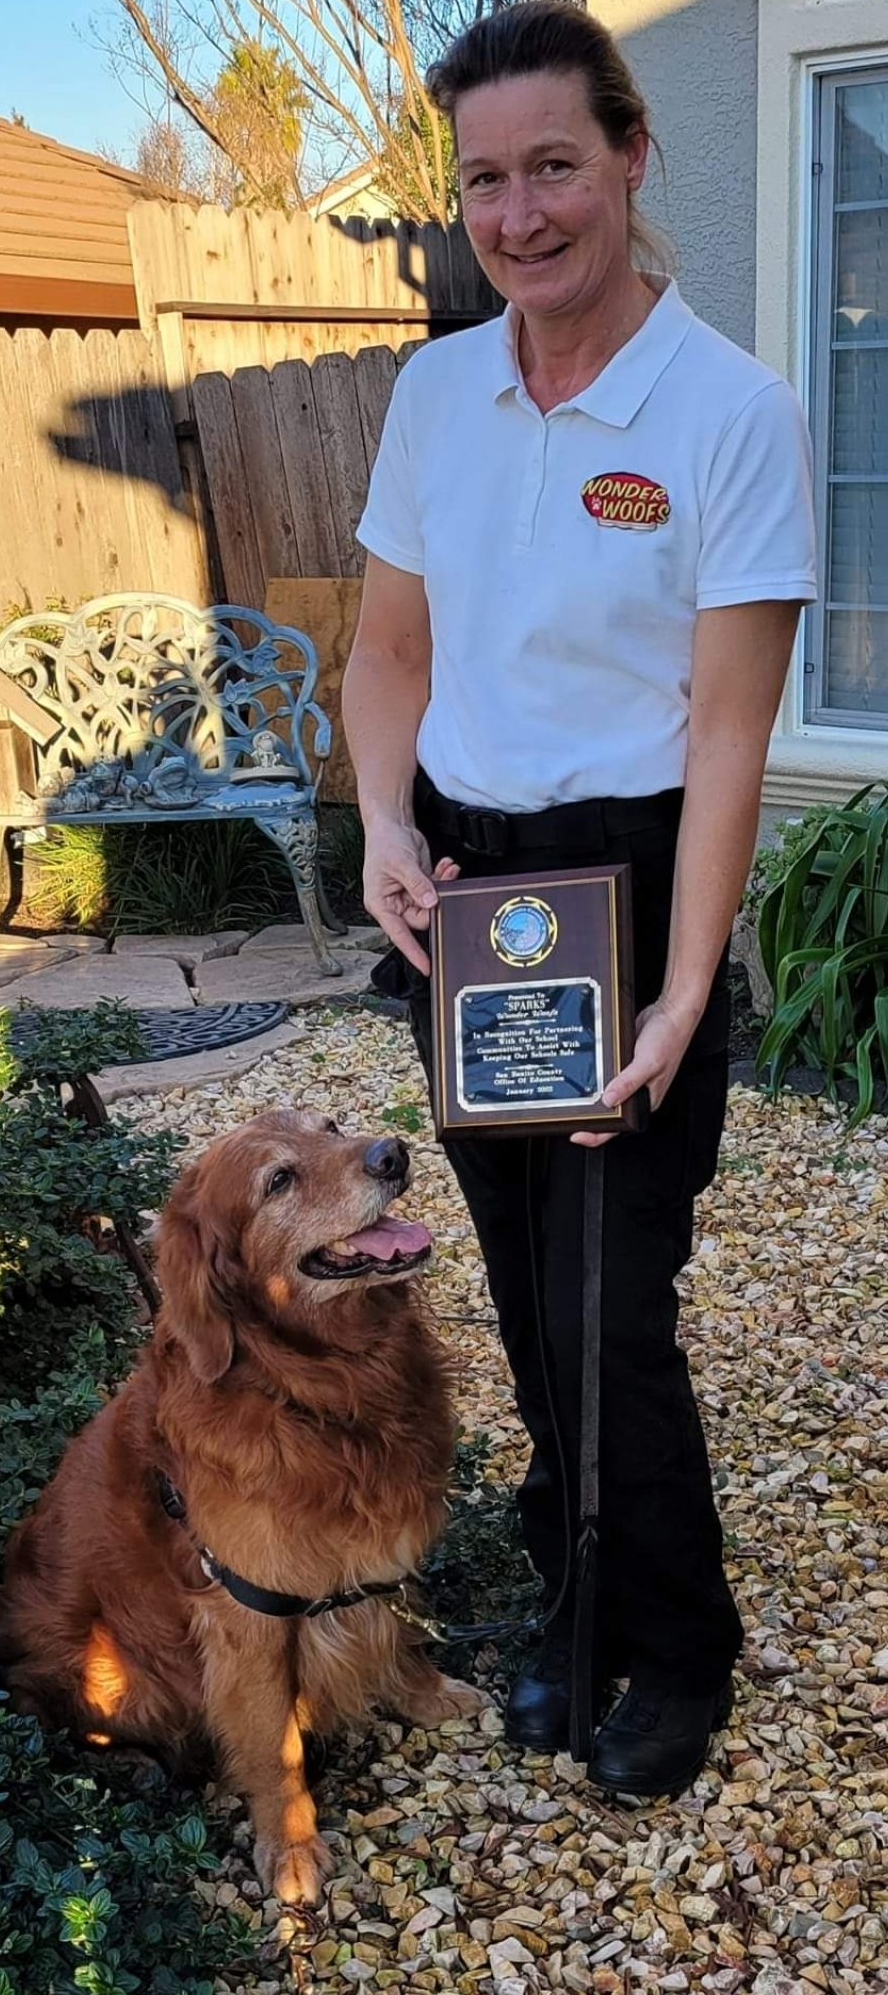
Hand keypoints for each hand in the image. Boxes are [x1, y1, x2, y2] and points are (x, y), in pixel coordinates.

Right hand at [363, 820, 458, 974]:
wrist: (391, 824)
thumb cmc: (384, 843)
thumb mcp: (400, 864)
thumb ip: (417, 885)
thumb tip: (431, 903)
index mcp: (381, 904)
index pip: (399, 935)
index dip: (413, 952)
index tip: (427, 966)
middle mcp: (394, 903)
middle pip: (422, 917)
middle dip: (437, 903)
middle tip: (444, 884)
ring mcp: (408, 894)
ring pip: (433, 904)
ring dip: (443, 887)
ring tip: (446, 869)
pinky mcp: (420, 885)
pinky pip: (436, 891)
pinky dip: (443, 879)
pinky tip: (445, 866)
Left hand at [570, 993, 699, 1148]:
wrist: (671, 1013)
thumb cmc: (669, 1039)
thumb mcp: (647, 1063)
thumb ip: (628, 1083)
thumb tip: (609, 1100)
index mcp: (646, 1100)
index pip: (620, 1125)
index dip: (598, 1134)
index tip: (578, 1135)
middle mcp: (638, 1091)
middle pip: (610, 1112)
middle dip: (590, 1117)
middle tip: (569, 1118)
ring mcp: (630, 1077)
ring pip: (607, 1092)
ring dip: (591, 1097)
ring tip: (572, 1100)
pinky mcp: (624, 1063)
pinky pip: (608, 1074)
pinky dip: (596, 1076)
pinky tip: (585, 1074)